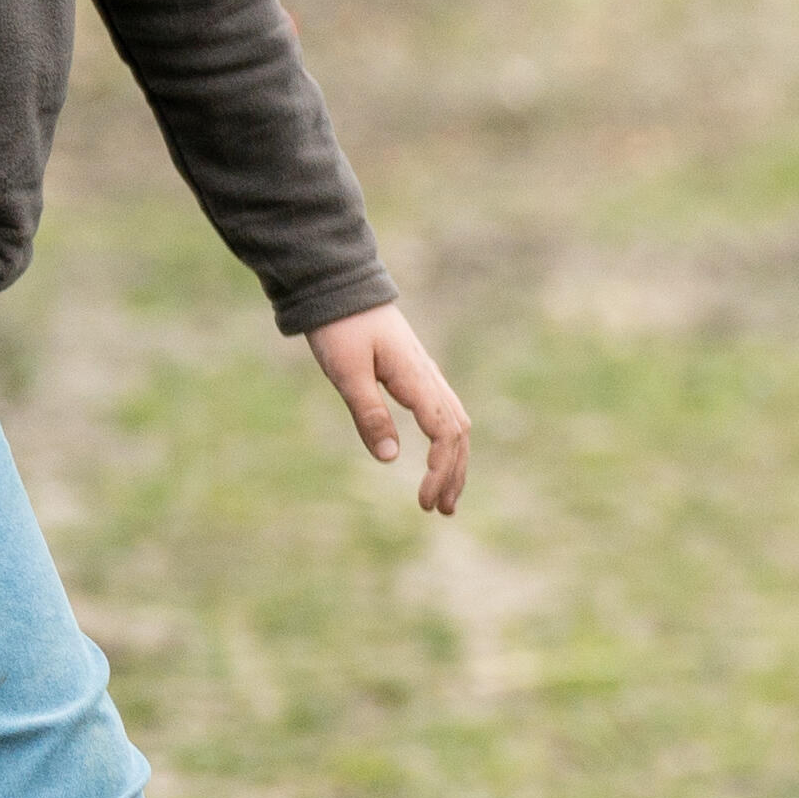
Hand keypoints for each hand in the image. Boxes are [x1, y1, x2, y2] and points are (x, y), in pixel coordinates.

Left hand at [308, 304, 472, 513]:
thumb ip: (369, 414)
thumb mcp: (347, 374)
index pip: (445, 434)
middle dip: (454, 474)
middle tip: (441, 510)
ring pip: (456, 423)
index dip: (440, 471)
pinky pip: (444, 412)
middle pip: (459, 433)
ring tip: (446, 494)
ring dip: (454, 460)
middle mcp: (429, 377)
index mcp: (416, 379)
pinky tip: (439, 456)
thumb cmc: (339, 328)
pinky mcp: (415, 373)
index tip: (424, 501)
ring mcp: (425, 374)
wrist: (340, 287)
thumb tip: (391, 458)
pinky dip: (447, 441)